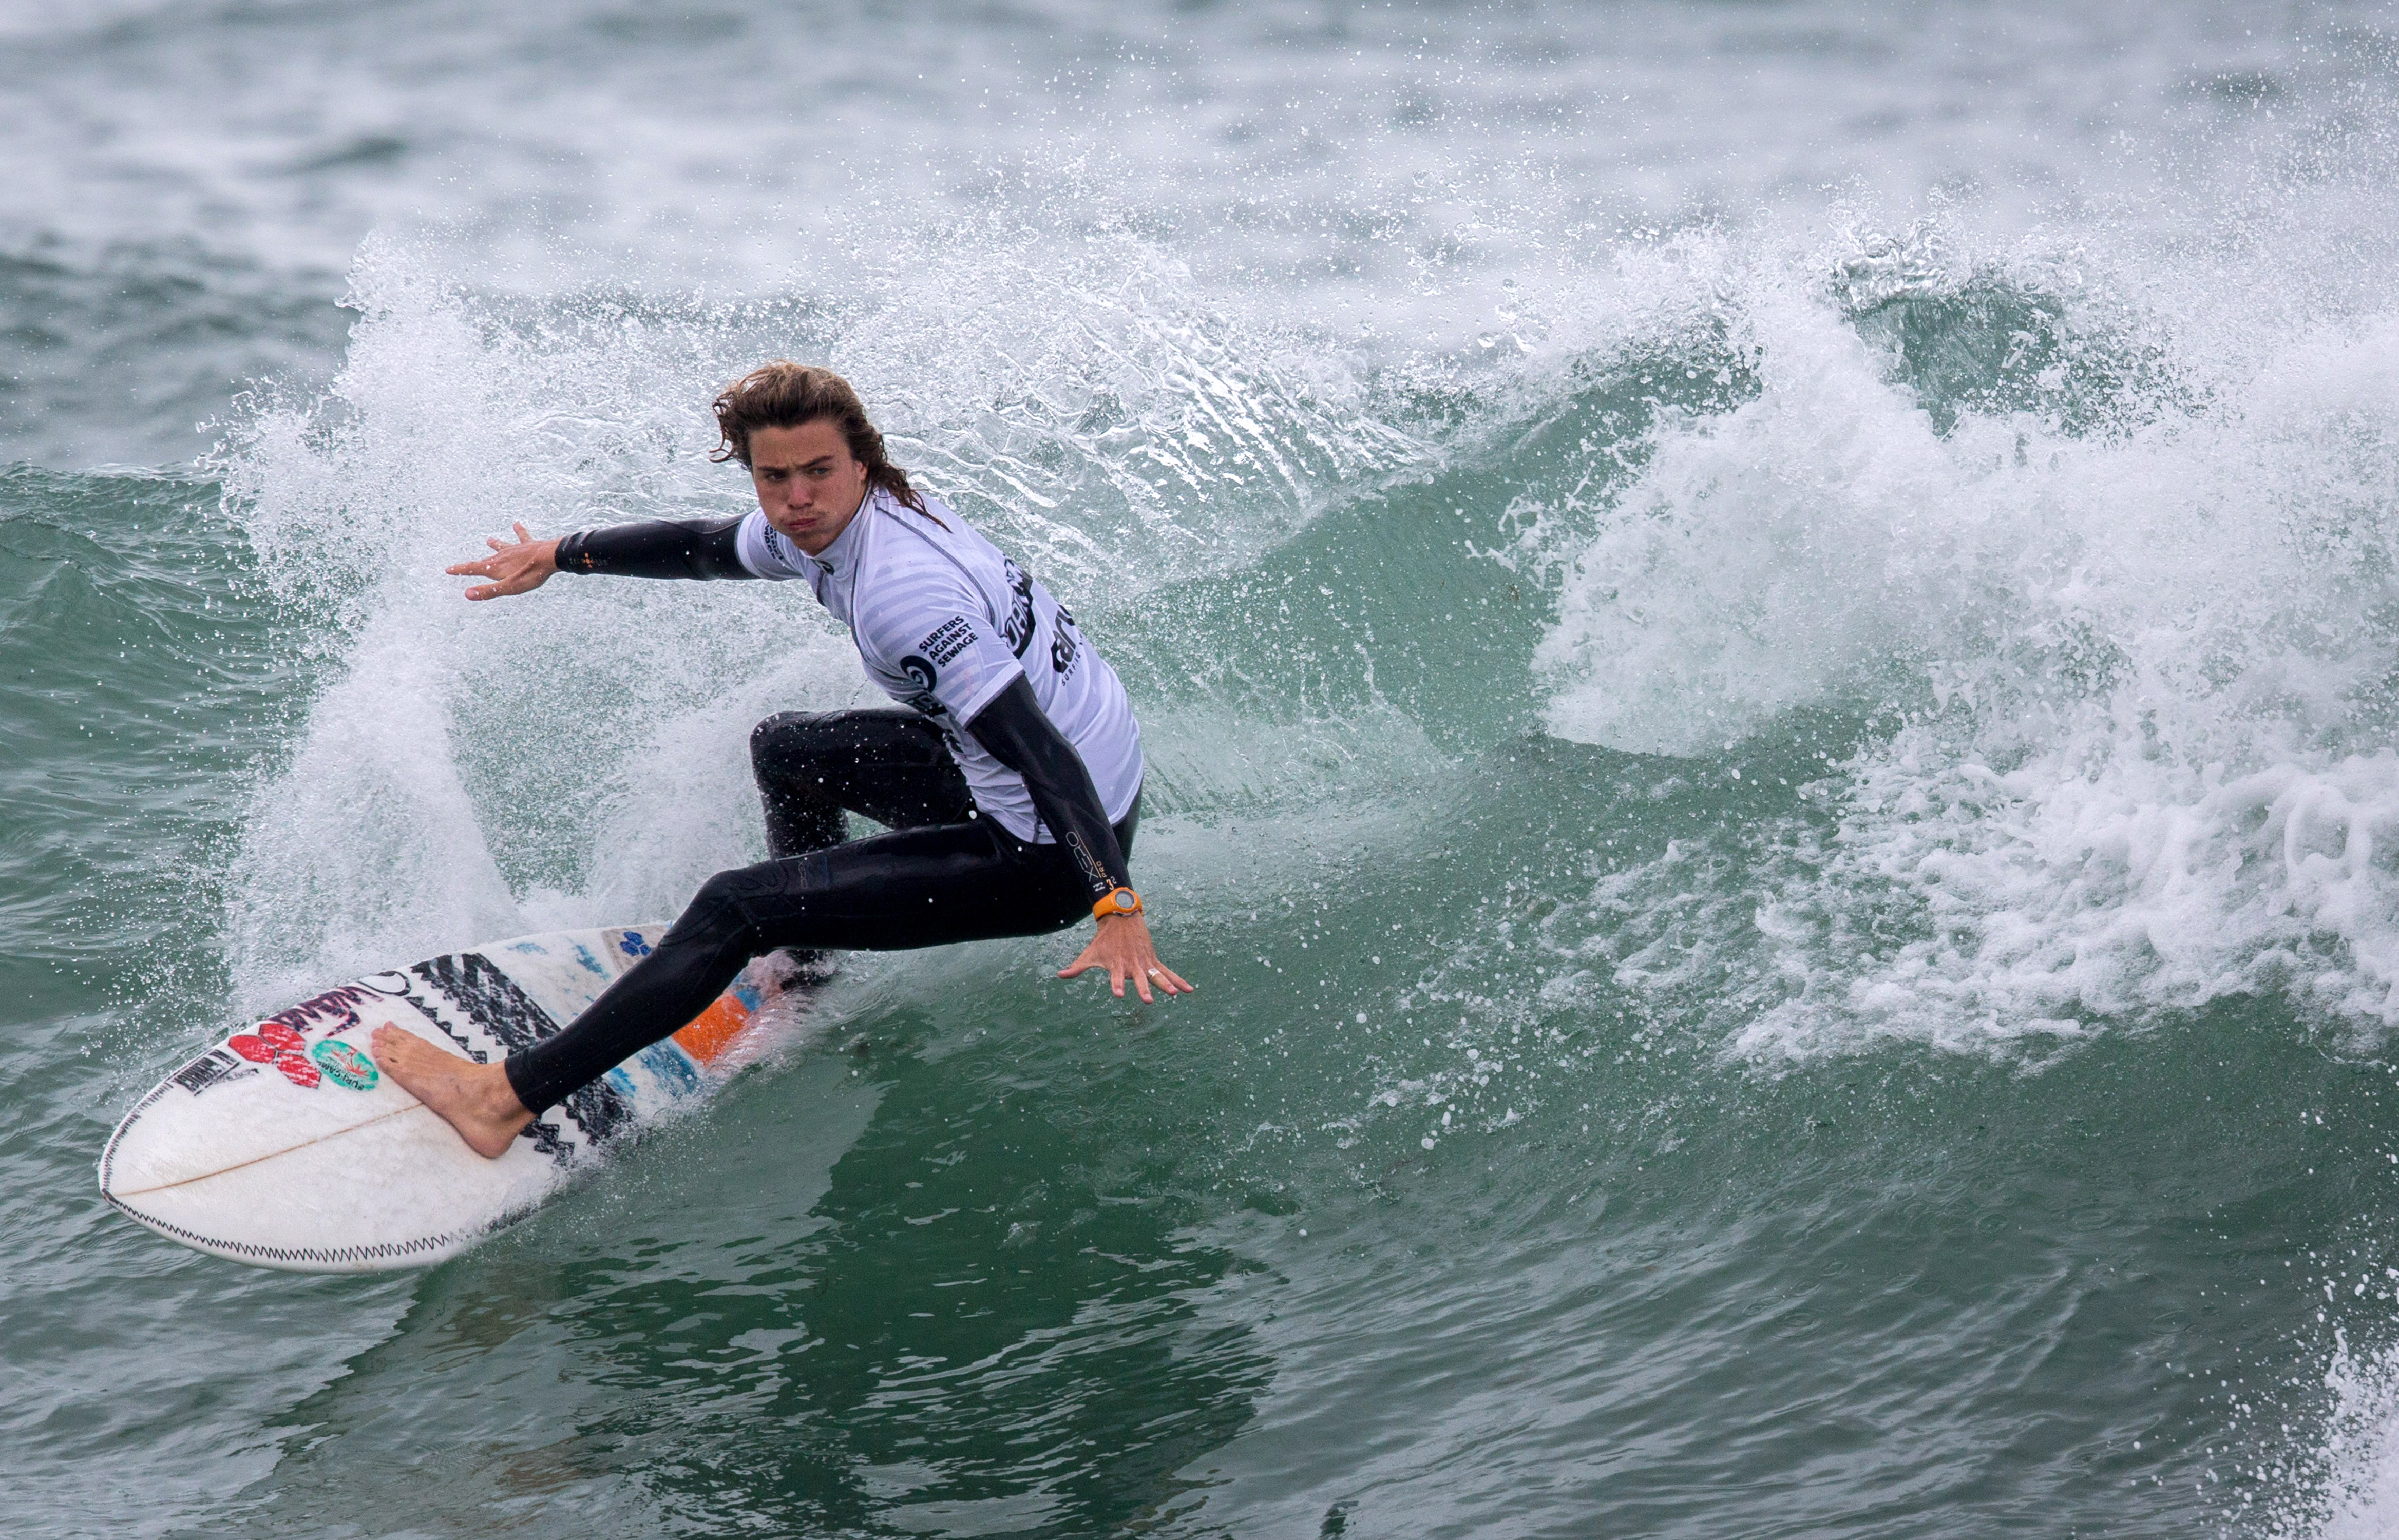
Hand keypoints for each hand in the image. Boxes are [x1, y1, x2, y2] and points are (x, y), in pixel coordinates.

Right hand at [446, 523, 559, 599]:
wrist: (550, 557)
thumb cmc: (531, 574)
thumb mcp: (510, 587)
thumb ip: (489, 591)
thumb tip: (466, 594)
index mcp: (496, 567)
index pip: (473, 568)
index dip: (460, 570)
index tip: (448, 569)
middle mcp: (503, 555)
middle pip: (485, 559)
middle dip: (474, 563)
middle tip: (463, 565)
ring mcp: (515, 548)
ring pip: (502, 546)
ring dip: (495, 544)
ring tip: (489, 540)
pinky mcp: (528, 544)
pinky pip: (522, 536)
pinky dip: (519, 531)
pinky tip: (517, 524)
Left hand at [1058, 913, 1192, 1002]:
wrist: (1121, 918)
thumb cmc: (1103, 940)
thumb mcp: (1089, 953)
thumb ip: (1077, 967)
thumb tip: (1059, 975)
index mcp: (1116, 964)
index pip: (1115, 976)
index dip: (1117, 984)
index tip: (1119, 994)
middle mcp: (1132, 964)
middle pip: (1139, 978)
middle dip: (1143, 988)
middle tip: (1147, 1000)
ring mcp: (1145, 961)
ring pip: (1157, 975)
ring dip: (1165, 984)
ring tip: (1175, 994)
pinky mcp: (1153, 960)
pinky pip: (1168, 971)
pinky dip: (1179, 980)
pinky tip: (1189, 990)